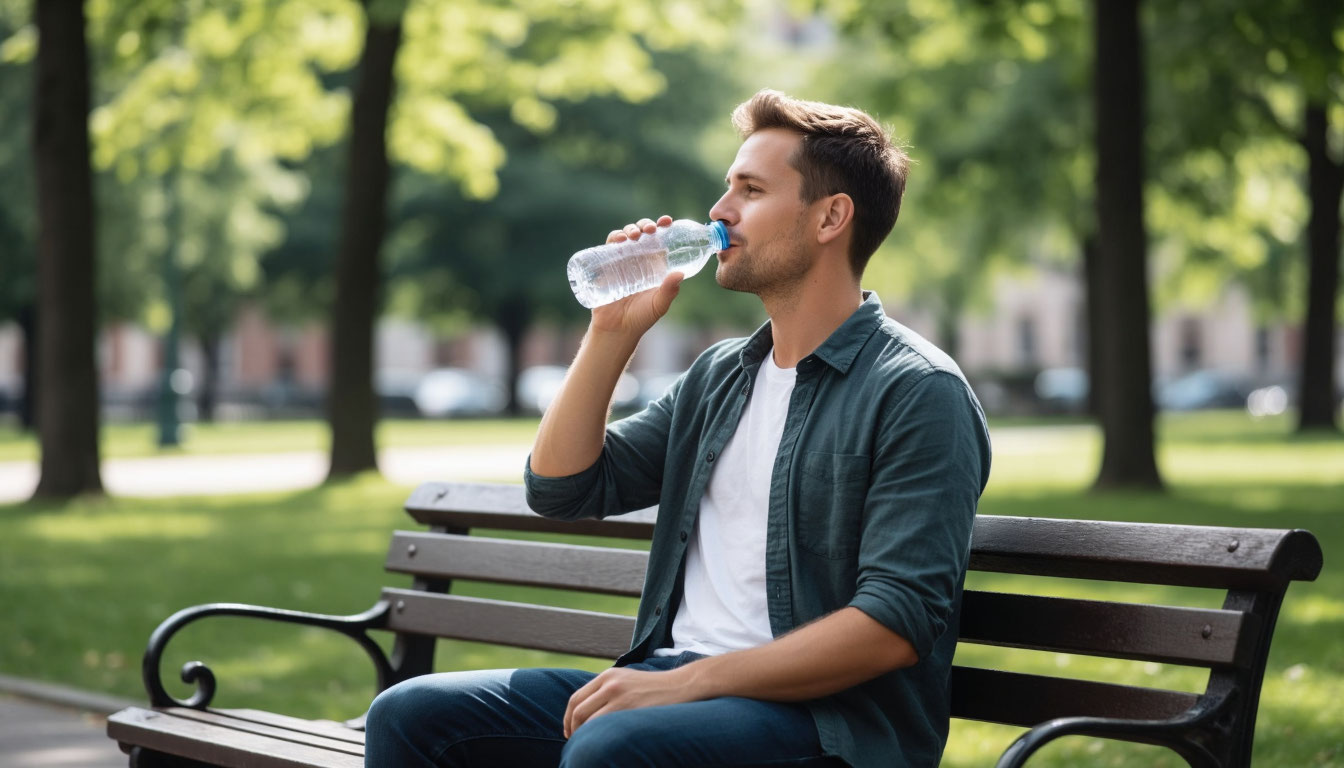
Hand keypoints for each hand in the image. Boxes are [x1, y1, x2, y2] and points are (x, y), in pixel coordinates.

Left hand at [563, 665, 698, 737]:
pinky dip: (597, 737)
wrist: (680, 686)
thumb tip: (586, 712)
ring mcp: (618, 695)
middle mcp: (609, 683)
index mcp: (607, 675)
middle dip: (572, 729)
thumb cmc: (654, 688)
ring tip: (587, 745)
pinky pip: (603, 727)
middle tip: (574, 741)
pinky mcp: (628, 708)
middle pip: (578, 710)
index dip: (568, 718)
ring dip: (583, 736)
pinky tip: (601, 743)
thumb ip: (606, 690)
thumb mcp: (627, 680)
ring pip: (587, 721)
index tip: (569, 731)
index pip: (576, 698)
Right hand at [589, 215, 681, 338]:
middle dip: (647, 225)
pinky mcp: (606, 264)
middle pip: (643, 233)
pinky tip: (618, 239)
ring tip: (634, 235)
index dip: (663, 227)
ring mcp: (622, 260)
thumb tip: (679, 274)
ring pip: (626, 236)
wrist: (616, 329)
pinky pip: (609, 245)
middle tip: (650, 229)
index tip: (667, 221)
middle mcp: (639, 259)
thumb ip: (669, 290)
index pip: (661, 240)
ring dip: (631, 229)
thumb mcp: (659, 304)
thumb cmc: (641, 317)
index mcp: (655, 264)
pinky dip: (614, 237)